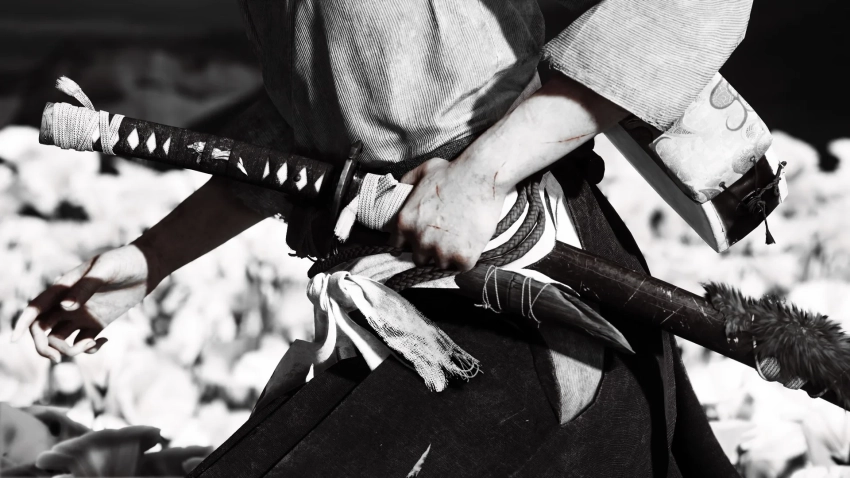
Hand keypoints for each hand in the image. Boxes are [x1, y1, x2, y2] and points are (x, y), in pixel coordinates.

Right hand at [11, 245, 156, 361]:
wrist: (147, 266)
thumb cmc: (123, 261)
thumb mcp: (105, 270)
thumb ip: (85, 287)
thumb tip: (65, 309)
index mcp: (63, 288)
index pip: (35, 308)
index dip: (22, 323)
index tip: (14, 340)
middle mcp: (66, 303)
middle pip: (42, 330)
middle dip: (43, 346)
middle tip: (58, 358)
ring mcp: (81, 314)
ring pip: (59, 339)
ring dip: (68, 350)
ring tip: (91, 343)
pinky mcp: (96, 323)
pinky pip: (81, 342)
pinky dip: (88, 348)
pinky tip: (104, 340)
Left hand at [391, 157, 509, 270]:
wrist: (482, 176)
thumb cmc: (453, 171)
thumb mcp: (422, 171)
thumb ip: (407, 183)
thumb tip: (401, 188)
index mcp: (405, 222)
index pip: (397, 245)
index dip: (410, 242)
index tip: (420, 238)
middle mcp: (419, 240)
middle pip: (419, 258)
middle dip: (429, 250)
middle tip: (443, 238)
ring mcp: (442, 251)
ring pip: (441, 264)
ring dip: (448, 255)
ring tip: (459, 239)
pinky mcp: (463, 257)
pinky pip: (461, 267)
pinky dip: (466, 258)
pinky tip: (471, 243)